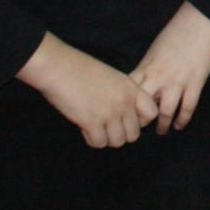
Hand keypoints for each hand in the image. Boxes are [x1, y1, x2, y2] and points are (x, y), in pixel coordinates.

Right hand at [17, 34, 157, 148]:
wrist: (58, 67)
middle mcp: (125, 102)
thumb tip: (124, 115)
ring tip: (95, 128)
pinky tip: (84, 128)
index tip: (125, 119)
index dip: (139, 121)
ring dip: (106, 138)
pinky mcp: (92, 122)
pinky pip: (99, 143)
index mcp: (131, 89)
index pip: (152, 114)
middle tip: (106, 127)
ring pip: (118, 142)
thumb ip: (123, 94)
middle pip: (134, 134)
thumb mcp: (112, 78)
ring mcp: (109, 113)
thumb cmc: (80, 69)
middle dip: (120, 134)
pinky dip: (91, 140)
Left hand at [128, 2, 209, 133]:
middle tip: (139, 128)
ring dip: (162, 125)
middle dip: (139, 120)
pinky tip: (180, 125)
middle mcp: (158, 78)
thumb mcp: (154, 49)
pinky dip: (183, 119)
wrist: (200, 22)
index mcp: (146, 67)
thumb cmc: (176, 31)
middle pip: (143, 106)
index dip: (125, 106)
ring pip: (166, 111)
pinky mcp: (195, 83)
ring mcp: (177, 82)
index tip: (124, 114)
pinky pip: (188, 106)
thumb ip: (147, 67)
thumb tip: (144, 80)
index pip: (130, 93)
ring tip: (161, 131)